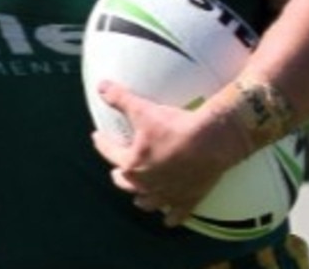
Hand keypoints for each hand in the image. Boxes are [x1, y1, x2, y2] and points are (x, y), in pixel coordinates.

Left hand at [90, 80, 244, 226]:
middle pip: (126, 182)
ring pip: (148, 202)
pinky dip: (172, 217)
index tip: (97, 137)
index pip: (109, 153)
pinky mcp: (189, 199)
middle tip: (118, 170)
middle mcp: (146, 184)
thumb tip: (100, 86)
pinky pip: (178, 214)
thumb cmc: (175, 126)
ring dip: (142, 199)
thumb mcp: (142, 109)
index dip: (101, 143)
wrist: (211, 140)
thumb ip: (119, 98)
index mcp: (132, 163)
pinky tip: (169, 220)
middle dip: (120, 175)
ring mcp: (168, 194)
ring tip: (139, 197)